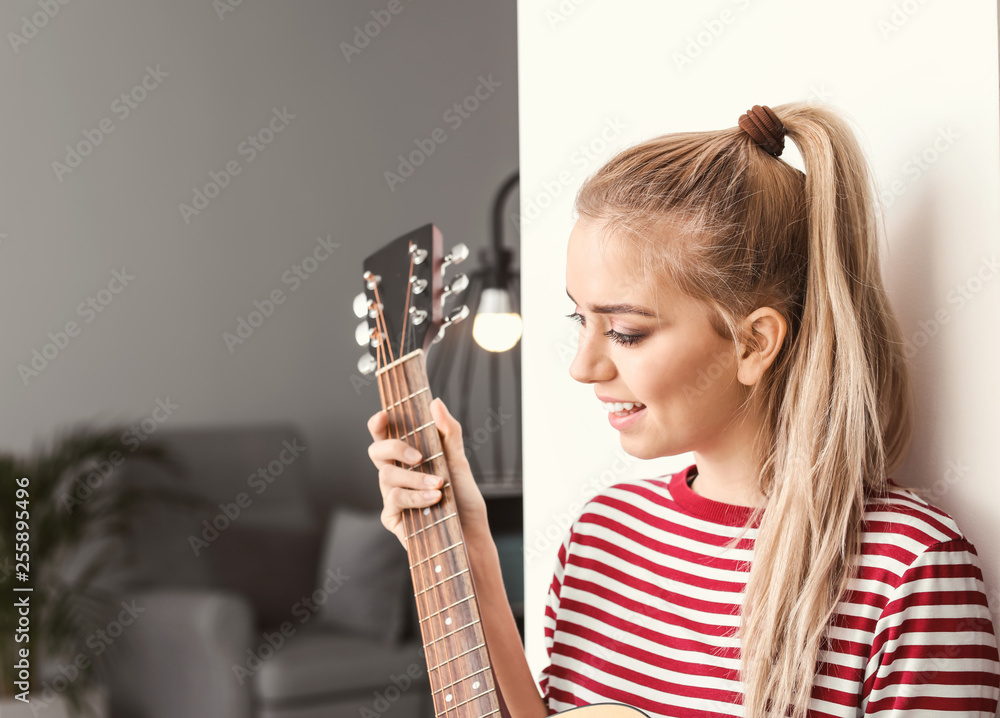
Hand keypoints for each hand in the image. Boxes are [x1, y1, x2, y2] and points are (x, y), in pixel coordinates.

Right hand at [367, 397, 489, 549]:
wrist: (471, 535)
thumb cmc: (464, 499)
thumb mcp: (459, 461)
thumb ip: (449, 432)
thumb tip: (436, 402)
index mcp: (407, 457)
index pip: (385, 434)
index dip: (378, 423)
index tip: (384, 415)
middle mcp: (396, 474)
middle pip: (376, 451)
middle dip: (394, 448)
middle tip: (418, 457)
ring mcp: (391, 495)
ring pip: (387, 476)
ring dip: (415, 478)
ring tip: (439, 485)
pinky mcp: (391, 517)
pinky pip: (394, 500)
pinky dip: (416, 497)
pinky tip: (434, 499)